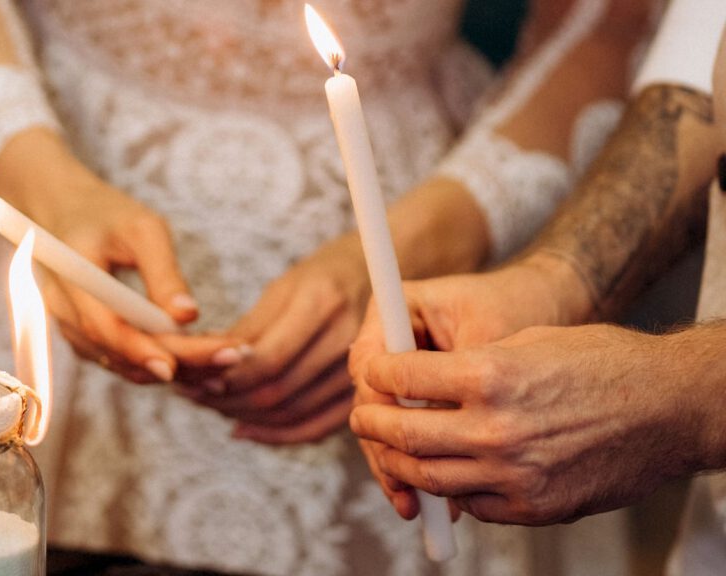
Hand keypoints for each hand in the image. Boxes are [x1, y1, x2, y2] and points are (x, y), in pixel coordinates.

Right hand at [0, 129, 239, 382]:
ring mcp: (69, 326)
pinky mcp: (83, 335)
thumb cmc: (107, 212)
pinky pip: (119, 358)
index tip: (181, 366)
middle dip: (177, 362)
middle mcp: (63, 310)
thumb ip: (163, 272)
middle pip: (119, 352)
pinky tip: (195, 356)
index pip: (107, 328)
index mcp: (73, 277)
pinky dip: (155, 360)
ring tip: (221, 361)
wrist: (63, 209)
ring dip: (170, 367)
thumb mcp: (142, 229)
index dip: (142, 351)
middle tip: (230, 360)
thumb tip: (187, 316)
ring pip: (121, 363)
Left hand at [178, 233, 369, 444]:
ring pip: (290, 413)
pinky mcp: (359, 394)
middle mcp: (346, 339)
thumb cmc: (320, 278)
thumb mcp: (281, 288)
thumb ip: (247, 330)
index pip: (267, 359)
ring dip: (244, 417)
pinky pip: (314, 428)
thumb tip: (203, 367)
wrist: (377, 277)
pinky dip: (275, 435)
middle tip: (191, 395)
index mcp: (322, 304)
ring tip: (211, 406)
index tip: (192, 377)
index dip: (225, 376)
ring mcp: (358, 371)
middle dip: (226, 399)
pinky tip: (244, 428)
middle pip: (277, 391)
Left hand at [350, 323, 711, 524]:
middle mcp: (495, 428)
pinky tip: (447, 471)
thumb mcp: (526, 341)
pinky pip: (472, 502)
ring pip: (429, 477)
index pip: (402, 377)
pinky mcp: (534, 506)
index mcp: (489, 374)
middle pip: (404, 434)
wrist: (669, 407)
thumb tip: (420, 382)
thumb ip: (468, 366)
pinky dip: (451, 487)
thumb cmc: (602, 362)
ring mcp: (514, 474)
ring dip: (399, 463)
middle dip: (372, 424)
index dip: (377, 375)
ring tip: (391, 450)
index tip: (372, 374)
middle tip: (363, 417)